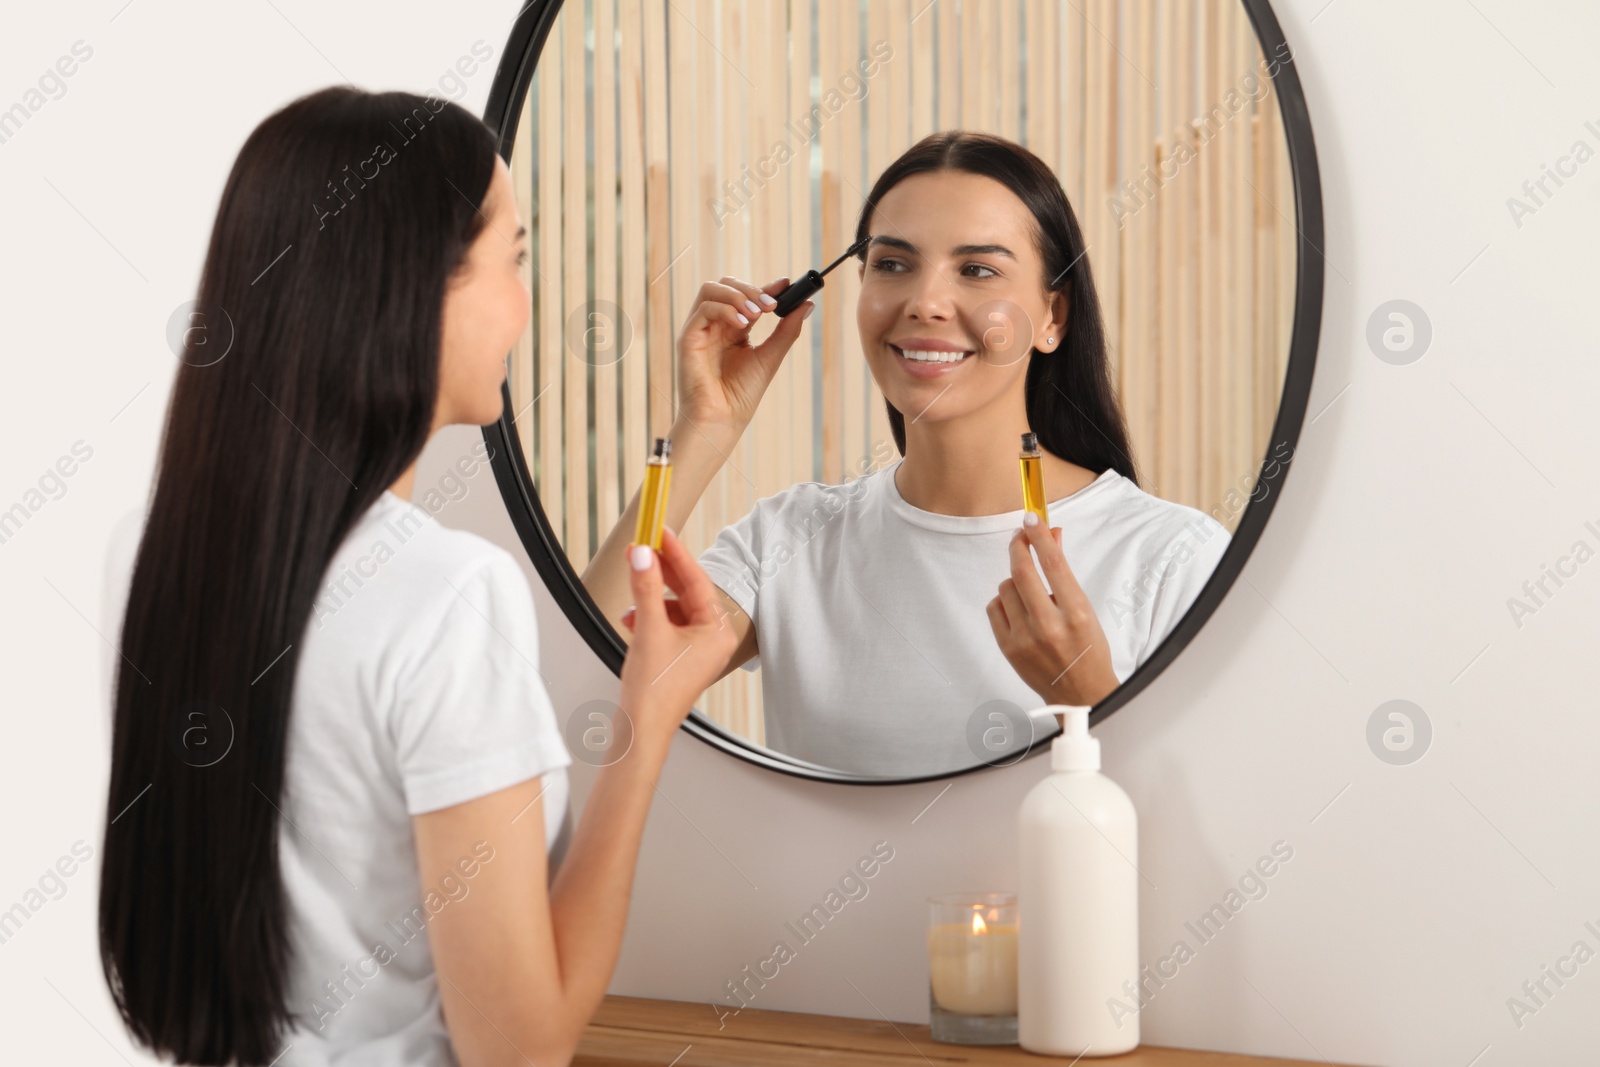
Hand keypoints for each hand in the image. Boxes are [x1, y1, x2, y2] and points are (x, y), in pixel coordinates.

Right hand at [615, 527, 740, 747]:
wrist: (641, 730)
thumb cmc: (654, 692)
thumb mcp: (649, 629)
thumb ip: (646, 587)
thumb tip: (643, 554)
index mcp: (718, 631)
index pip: (698, 580)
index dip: (677, 552)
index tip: (661, 530)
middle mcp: (713, 638)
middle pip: (686, 591)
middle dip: (660, 572)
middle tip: (641, 548)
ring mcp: (697, 648)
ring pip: (673, 606)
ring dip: (650, 597)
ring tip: (632, 592)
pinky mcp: (679, 656)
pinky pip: (665, 623)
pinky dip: (648, 617)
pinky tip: (631, 619)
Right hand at [676, 276, 812, 427]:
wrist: (722, 419)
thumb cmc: (742, 394)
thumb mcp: (770, 356)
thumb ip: (787, 330)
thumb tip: (806, 305)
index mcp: (732, 329)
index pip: (746, 296)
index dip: (765, 286)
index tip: (785, 284)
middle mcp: (715, 325)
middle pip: (726, 285)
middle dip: (751, 289)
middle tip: (771, 305)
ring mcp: (700, 330)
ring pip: (711, 290)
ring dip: (738, 295)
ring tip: (758, 314)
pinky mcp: (688, 337)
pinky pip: (704, 308)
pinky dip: (725, 309)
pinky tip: (743, 325)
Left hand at [986, 514, 1119, 706]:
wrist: (1079, 694)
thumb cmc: (1087, 649)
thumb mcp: (1085, 608)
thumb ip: (1063, 573)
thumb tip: (1051, 534)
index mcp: (1076, 614)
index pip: (1053, 563)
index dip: (1039, 535)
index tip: (1031, 517)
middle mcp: (1049, 626)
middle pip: (1021, 571)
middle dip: (1019, 547)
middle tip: (1021, 537)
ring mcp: (1025, 639)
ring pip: (1005, 587)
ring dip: (1015, 582)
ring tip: (1031, 595)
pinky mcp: (1007, 648)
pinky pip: (994, 607)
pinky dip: (1004, 602)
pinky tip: (1019, 611)